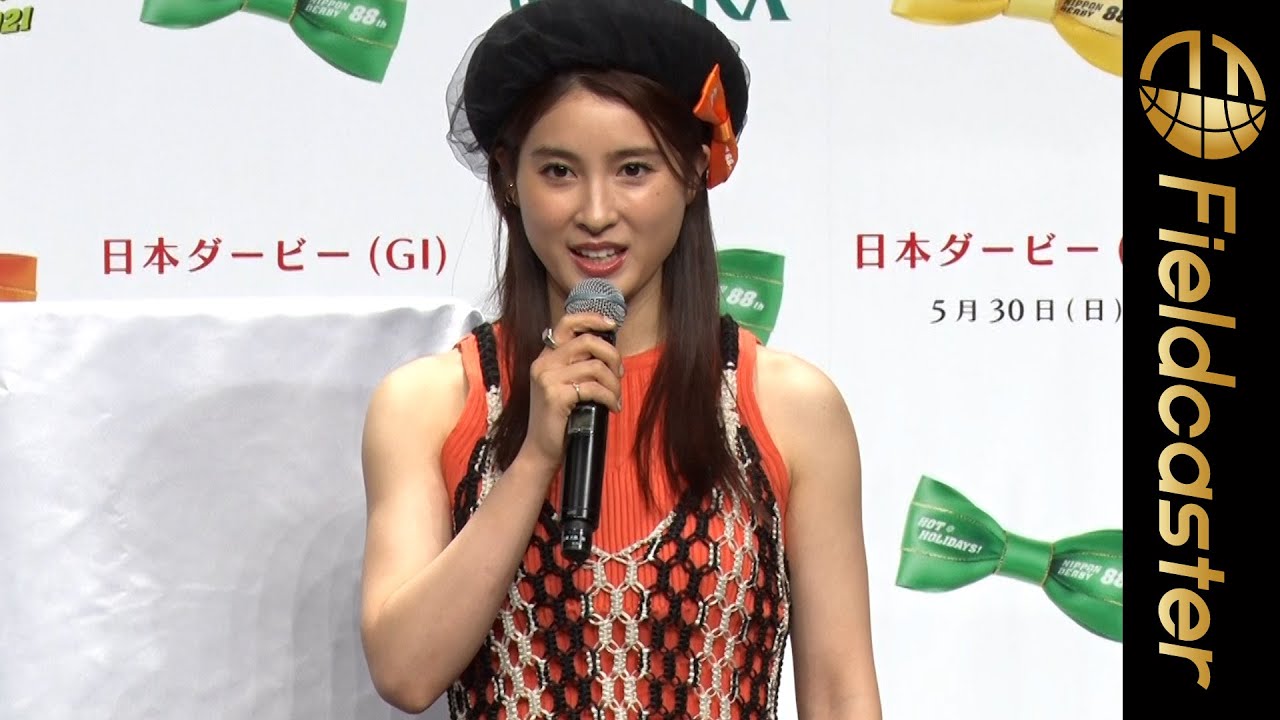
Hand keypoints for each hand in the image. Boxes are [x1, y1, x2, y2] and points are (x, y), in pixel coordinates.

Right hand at [518, 312, 623, 472]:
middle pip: (588, 341)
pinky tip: (612, 407)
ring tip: (615, 397)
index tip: (611, 324)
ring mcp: (547, 379)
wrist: (541, 450)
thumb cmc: (559, 419)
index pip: (567, 322)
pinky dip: (609, 397)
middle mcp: (543, 363)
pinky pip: (594, 388)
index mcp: (545, 357)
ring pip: (595, 366)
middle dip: (612, 355)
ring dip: (614, 383)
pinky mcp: (556, 396)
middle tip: (619, 373)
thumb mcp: (565, 385)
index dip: (592, 318)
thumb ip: (579, 365)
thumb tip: (610, 351)